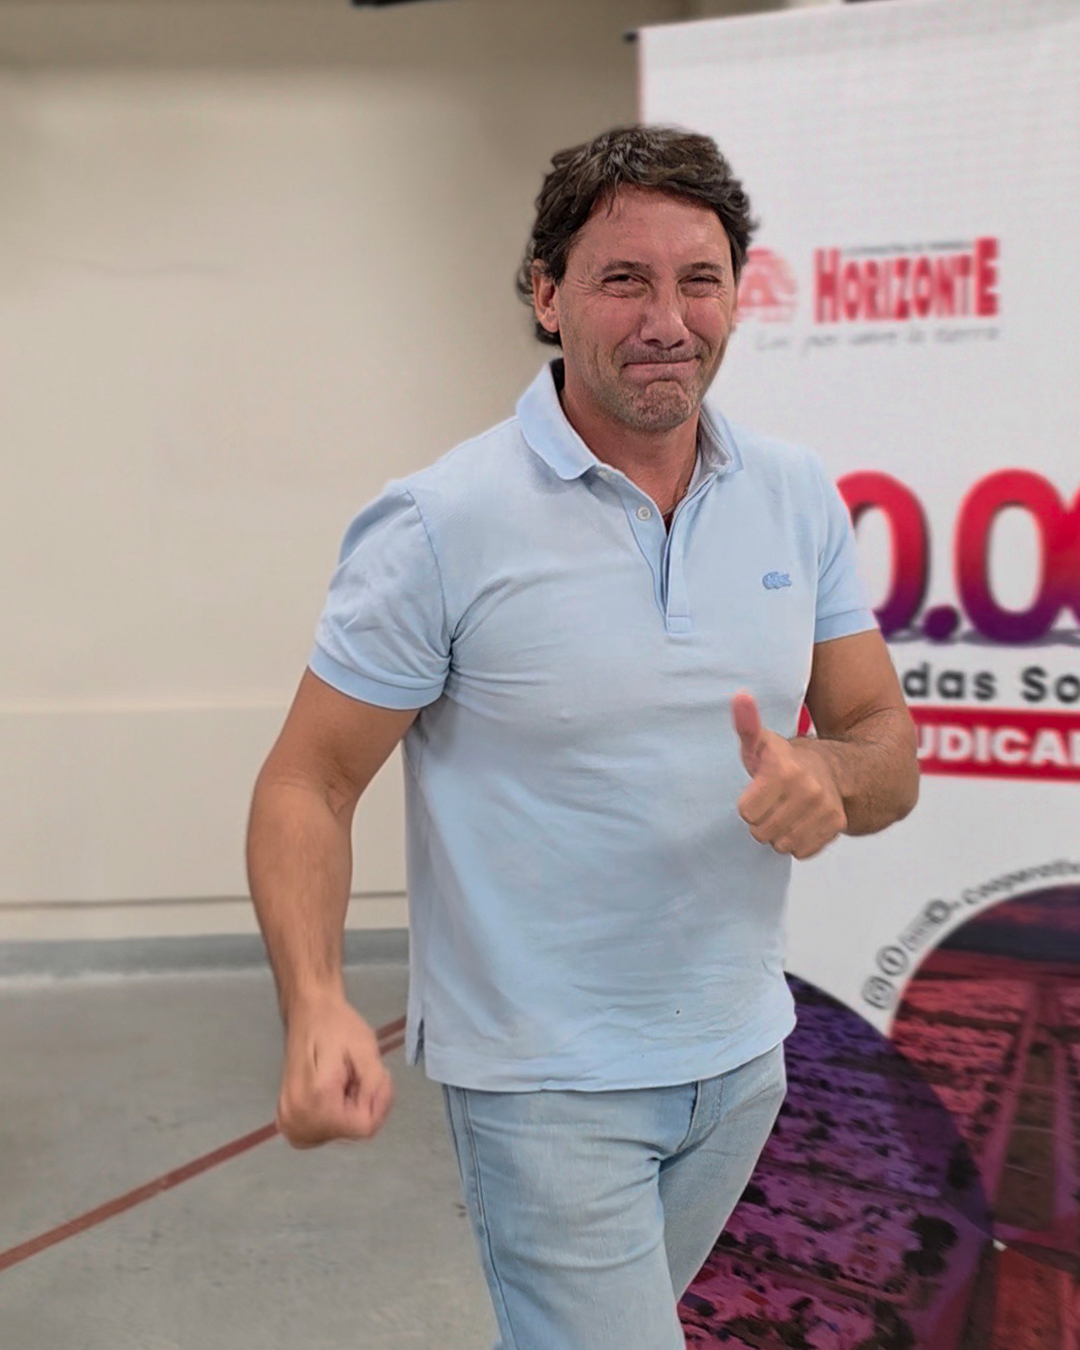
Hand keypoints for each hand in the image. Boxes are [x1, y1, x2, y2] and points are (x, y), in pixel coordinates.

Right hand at [276, 993, 394, 1147]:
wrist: (307, 1012)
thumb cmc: (337, 1025)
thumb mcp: (366, 1049)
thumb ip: (375, 1086)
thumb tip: (373, 1114)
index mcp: (315, 1101)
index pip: (364, 1127)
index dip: (378, 1101)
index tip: (375, 1075)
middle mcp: (296, 1120)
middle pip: (352, 1131)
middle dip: (364, 1104)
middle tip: (357, 1073)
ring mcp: (288, 1123)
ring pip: (340, 1132)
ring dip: (350, 1110)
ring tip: (344, 1080)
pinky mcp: (287, 1121)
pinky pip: (325, 1130)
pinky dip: (335, 1115)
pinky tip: (333, 1092)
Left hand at [732, 691, 846, 859]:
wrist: (832, 768)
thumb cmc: (783, 759)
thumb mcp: (760, 742)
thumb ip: (746, 724)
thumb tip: (739, 696)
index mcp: (784, 769)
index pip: (746, 812)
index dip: (748, 803)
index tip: (759, 789)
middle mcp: (809, 788)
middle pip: (761, 832)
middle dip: (762, 820)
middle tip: (773, 801)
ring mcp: (825, 808)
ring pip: (781, 844)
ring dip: (779, 833)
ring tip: (786, 811)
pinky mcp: (836, 825)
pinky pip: (801, 851)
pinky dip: (798, 841)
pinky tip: (802, 821)